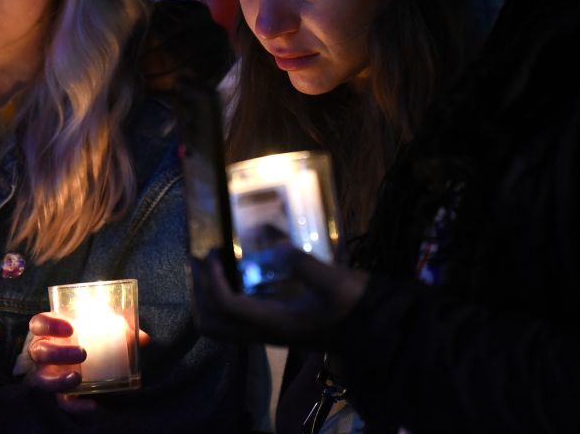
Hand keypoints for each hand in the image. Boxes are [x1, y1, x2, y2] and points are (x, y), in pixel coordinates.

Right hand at [24, 313, 151, 414]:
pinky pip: (62, 402)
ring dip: (58, 380)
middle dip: (58, 353)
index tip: (70, 328)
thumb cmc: (90, 340)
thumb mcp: (102, 331)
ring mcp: (46, 374)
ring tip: (77, 378)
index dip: (49, 325)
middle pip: (40, 352)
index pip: (38, 324)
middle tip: (82, 353)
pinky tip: (91, 404)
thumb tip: (143, 338)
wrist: (85, 367)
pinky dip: (75, 405)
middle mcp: (42, 352)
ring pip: (42, 379)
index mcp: (50, 331)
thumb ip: (120, 331)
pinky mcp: (56, 394)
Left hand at [189, 246, 368, 347]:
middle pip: (212, 325)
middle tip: (200, 259)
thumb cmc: (358, 306)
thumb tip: (273, 247)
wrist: (379, 328)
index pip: (226, 306)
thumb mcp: (336, 282)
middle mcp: (266, 332)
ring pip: (222, 325)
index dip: (212, 279)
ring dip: (208, 297)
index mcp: (275, 324)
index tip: (214, 252)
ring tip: (212, 264)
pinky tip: (237, 270)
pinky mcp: (278, 324)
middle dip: (199, 292)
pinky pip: (238, 317)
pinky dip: (225, 296)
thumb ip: (304, 264)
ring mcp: (271, 331)